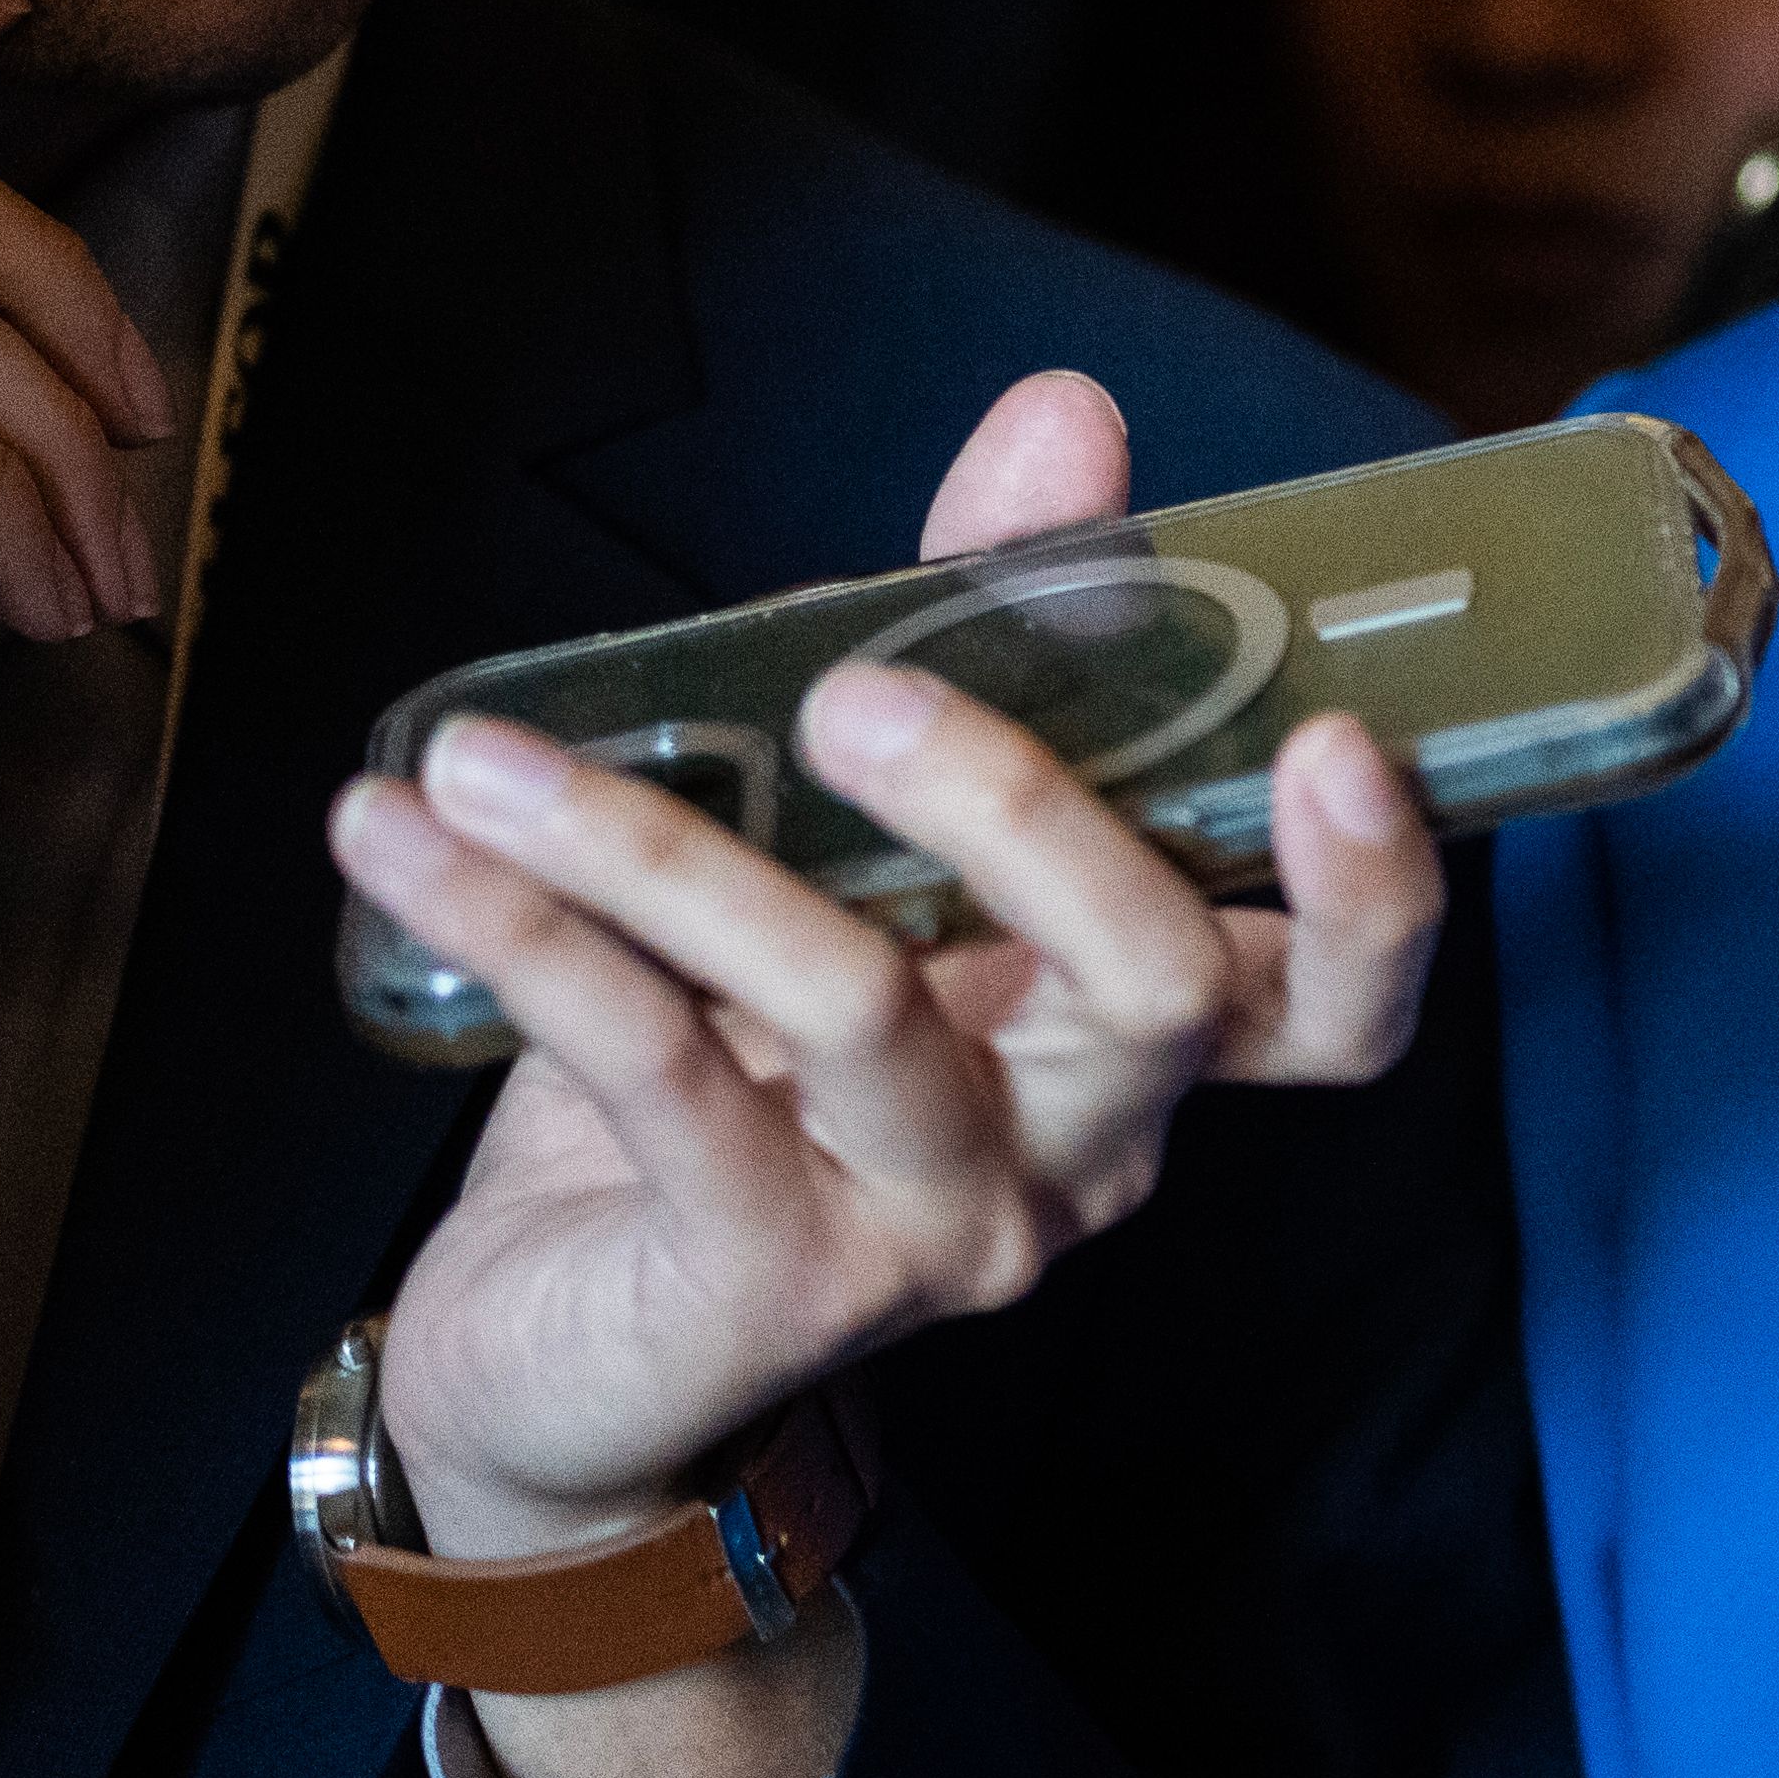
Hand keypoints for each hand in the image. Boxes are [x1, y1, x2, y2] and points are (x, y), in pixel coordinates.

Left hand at [328, 369, 1443, 1777]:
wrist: (563, 1359)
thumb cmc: (739, 1070)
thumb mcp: (848, 840)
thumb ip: (973, 634)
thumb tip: (1066, 418)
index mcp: (1132, 1038)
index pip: (1342, 1004)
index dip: (1376, 891)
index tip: (1335, 735)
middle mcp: (1080, 1142)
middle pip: (1155, 984)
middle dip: (1024, 807)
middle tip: (860, 693)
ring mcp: (940, 1225)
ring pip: (869, 1010)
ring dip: (661, 850)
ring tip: (491, 761)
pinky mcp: (770, 1282)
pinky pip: (658, 1074)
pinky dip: (523, 934)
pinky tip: (402, 838)